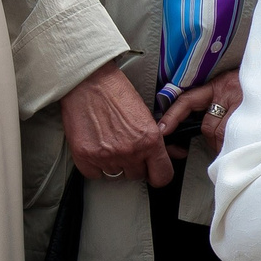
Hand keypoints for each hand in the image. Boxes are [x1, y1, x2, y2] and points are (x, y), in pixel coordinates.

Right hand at [60, 61, 172, 186]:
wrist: (89, 83)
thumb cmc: (118, 95)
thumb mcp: (147, 117)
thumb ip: (162, 140)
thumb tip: (176, 154)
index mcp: (150, 141)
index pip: (162, 177)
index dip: (158, 175)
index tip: (153, 172)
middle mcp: (130, 151)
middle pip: (137, 176)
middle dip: (134, 165)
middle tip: (127, 148)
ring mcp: (106, 156)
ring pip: (115, 175)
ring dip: (114, 164)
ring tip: (110, 144)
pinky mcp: (84, 156)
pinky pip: (95, 174)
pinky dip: (95, 166)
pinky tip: (97, 149)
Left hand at [157, 69, 241, 154]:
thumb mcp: (238, 90)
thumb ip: (219, 106)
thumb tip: (201, 132)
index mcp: (221, 84)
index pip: (188, 99)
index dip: (173, 115)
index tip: (161, 130)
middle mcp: (230, 91)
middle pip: (209, 125)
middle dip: (214, 140)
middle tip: (223, 148)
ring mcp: (245, 104)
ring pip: (225, 133)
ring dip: (228, 145)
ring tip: (239, 147)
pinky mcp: (258, 113)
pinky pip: (240, 136)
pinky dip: (239, 146)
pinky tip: (244, 146)